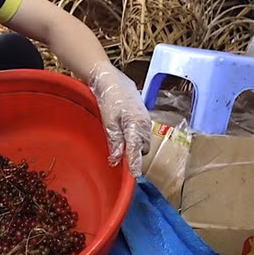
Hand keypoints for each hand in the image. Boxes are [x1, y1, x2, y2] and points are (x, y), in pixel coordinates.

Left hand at [87, 61, 151, 176]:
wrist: (112, 79)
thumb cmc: (109, 99)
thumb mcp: (108, 121)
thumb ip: (114, 141)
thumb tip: (115, 160)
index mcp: (135, 126)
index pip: (136, 150)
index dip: (135, 163)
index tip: (135, 175)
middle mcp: (144, 124)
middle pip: (142, 147)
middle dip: (136, 155)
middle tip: (125, 162)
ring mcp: (145, 120)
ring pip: (143, 140)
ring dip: (136, 146)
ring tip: (124, 150)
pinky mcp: (143, 116)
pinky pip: (142, 132)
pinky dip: (135, 137)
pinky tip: (126, 136)